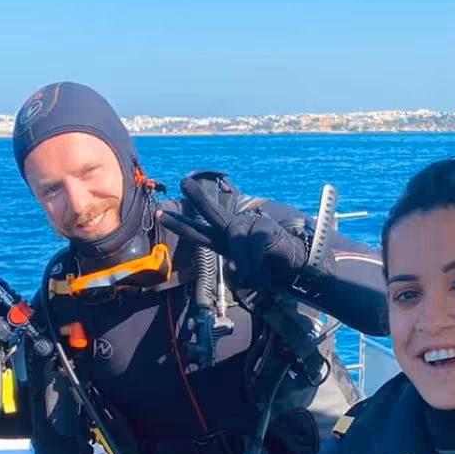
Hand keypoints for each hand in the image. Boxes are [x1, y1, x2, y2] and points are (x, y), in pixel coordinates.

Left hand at [159, 174, 307, 290]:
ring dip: (243, 258)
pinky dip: (254, 261)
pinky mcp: (264, 228)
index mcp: (224, 240)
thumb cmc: (267, 267)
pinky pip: (252, 245)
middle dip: (198, 198)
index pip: (198, 231)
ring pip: (236, 236)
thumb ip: (238, 271)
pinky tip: (258, 267)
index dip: (180, 223)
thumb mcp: (247, 271)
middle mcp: (234, 229)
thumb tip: (235, 268)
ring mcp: (249, 226)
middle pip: (212, 212)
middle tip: (183, 181)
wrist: (294, 264)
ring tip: (252, 271)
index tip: (160, 213)